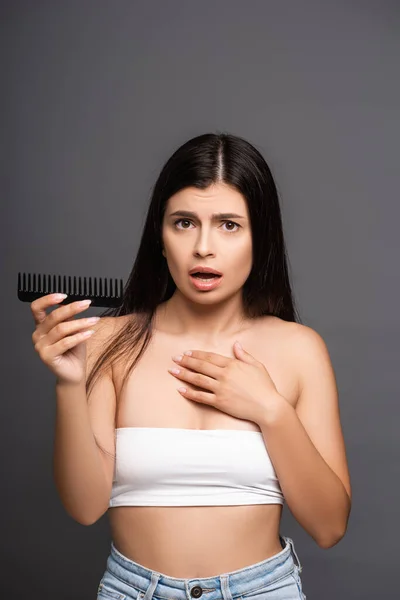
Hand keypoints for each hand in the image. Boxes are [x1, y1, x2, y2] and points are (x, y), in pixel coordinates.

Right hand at [31, 293, 99, 384]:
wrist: (74, 373)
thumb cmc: (74, 351)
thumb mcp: (74, 330)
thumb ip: (70, 318)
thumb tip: (75, 304)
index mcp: (41, 326)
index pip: (37, 308)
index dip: (48, 300)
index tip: (64, 295)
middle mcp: (38, 335)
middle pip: (53, 317)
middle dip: (72, 308)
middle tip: (86, 304)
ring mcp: (40, 346)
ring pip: (61, 329)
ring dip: (80, 323)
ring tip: (94, 320)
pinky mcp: (47, 356)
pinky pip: (65, 342)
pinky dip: (79, 336)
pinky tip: (90, 333)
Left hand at [168, 341, 284, 424]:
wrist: (268, 407)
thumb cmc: (265, 387)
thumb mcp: (257, 366)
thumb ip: (244, 355)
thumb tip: (236, 344)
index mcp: (233, 365)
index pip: (210, 357)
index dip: (197, 354)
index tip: (187, 352)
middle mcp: (224, 375)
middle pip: (201, 366)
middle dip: (186, 361)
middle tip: (174, 358)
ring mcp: (221, 389)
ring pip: (198, 379)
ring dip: (184, 374)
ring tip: (173, 370)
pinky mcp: (220, 402)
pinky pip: (201, 397)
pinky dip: (189, 393)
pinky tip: (180, 389)